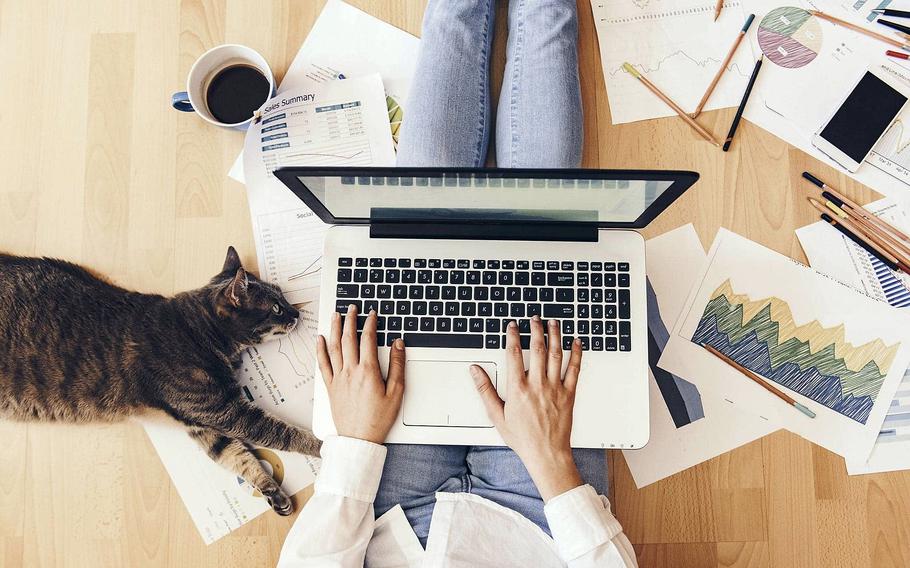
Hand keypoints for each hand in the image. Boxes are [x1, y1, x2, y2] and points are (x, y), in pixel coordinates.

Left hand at [316, 305, 404, 443]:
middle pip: (348, 338)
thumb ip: (398, 365)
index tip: (372, 314)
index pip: (368, 339)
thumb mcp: (396, 392)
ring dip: (335, 329)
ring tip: (335, 315)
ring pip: (334, 347)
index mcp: (368, 371)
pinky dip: (320, 349)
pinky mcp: (330, 387)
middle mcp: (350, 372)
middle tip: (351, 308)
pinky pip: (323, 364)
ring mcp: (338, 379)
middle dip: (350, 320)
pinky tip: (320, 339)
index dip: (370, 323)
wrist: (359, 439)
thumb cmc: (379, 419)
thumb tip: (398, 344)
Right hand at [471, 316, 583, 500]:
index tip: (513, 326)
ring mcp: (555, 388)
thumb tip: (475, 371)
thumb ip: (485, 390)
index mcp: (518, 389)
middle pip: (537, 349)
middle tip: (535, 318)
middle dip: (536, 329)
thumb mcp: (496, 415)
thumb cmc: (522, 438)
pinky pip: (574, 369)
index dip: (513, 336)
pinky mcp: (569, 394)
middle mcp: (537, 385)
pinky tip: (576, 342)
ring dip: (555, 335)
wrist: (546, 454)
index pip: (514, 354)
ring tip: (553, 322)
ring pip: (556, 355)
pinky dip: (576, 354)